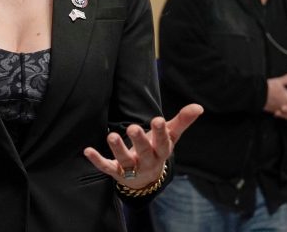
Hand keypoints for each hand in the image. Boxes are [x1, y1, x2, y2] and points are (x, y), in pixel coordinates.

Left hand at [83, 103, 202, 189]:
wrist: (146, 178)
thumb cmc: (158, 149)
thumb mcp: (170, 136)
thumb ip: (182, 121)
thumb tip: (199, 107)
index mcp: (161, 152)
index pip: (163, 143)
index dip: (161, 133)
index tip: (158, 120)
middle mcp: (148, 162)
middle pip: (144, 152)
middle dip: (139, 141)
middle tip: (133, 128)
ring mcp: (132, 169)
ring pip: (125, 161)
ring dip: (118, 149)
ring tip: (111, 135)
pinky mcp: (116, 172)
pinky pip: (106, 167)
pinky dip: (97, 160)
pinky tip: (87, 150)